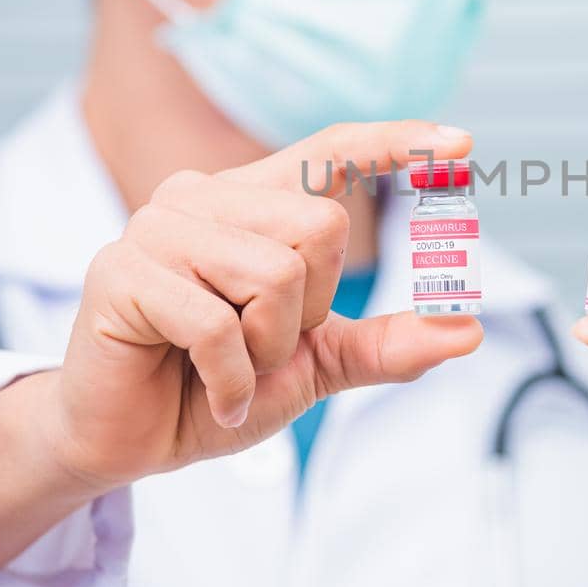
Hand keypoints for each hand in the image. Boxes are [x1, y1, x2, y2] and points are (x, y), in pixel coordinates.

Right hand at [47, 120, 481, 488]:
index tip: (463, 142)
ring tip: (227, 368)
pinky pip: (218, 326)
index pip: (329, 151)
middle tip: (261, 347)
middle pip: (321, 225)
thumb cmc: (214, 388)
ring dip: (268, 348)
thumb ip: (385, 344)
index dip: (394, 142)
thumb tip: (466, 331)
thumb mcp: (316, 365)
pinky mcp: (120, 273)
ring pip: (276, 273)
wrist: (127, 444)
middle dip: (311, 310)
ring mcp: (156, 228)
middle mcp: (200, 197)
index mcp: (248, 201)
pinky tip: (209, 395)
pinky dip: (232, 380)